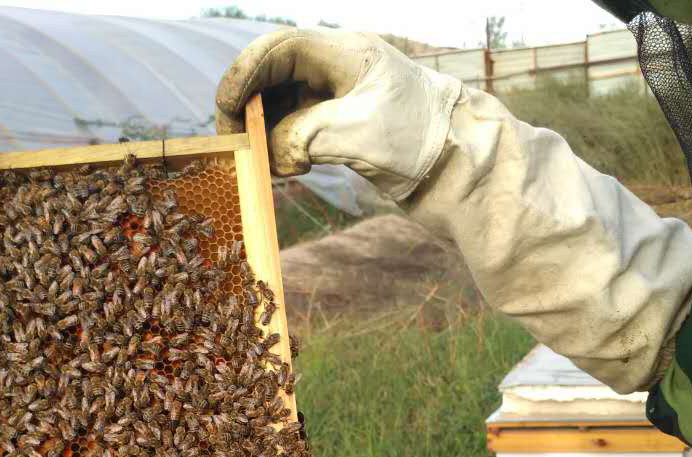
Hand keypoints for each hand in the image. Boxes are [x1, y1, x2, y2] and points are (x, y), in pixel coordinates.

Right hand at [214, 29, 462, 201]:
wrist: (465, 173)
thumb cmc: (422, 142)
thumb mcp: (357, 136)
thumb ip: (303, 136)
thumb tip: (271, 153)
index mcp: (347, 54)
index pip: (280, 48)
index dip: (244, 74)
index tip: (227, 112)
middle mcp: (341, 69)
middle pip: (274, 73)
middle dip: (248, 106)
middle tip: (236, 145)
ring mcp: (342, 98)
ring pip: (282, 103)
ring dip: (264, 132)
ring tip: (265, 165)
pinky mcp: (346, 127)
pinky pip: (298, 127)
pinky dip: (282, 146)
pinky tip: (286, 169)